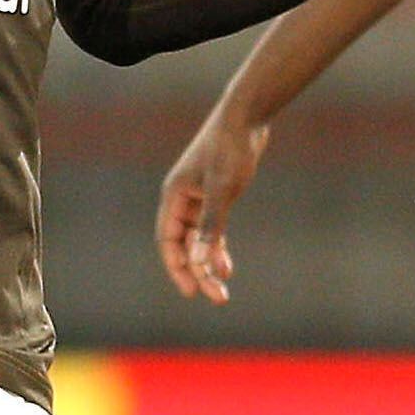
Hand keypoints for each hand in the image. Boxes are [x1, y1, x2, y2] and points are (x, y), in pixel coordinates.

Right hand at [157, 110, 270, 302]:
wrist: (246, 118)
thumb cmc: (230, 149)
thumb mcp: (222, 189)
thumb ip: (211, 226)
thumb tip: (200, 260)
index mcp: (174, 196)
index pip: (168, 242)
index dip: (177, 268)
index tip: (192, 291)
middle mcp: (181, 199)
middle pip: (183, 245)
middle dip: (197, 271)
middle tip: (216, 296)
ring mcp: (197, 198)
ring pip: (197, 240)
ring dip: (208, 263)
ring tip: (222, 287)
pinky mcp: (215, 195)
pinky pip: (211, 230)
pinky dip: (217, 247)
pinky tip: (226, 265)